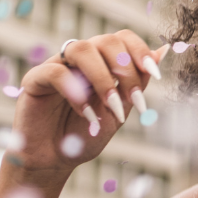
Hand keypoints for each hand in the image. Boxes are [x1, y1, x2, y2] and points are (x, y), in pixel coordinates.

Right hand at [10, 30, 167, 175]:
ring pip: (81, 49)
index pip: (123, 38)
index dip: (141, 51)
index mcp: (102, 61)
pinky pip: (55, 72)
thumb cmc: (88, 133)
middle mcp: (79, 58)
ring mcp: (55, 65)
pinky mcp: (34, 80)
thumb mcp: (121, 107)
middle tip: (133, 100)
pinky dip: (76, 92)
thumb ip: (138, 80)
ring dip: (103, 78)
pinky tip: (88, 115)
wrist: (55, 159)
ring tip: (112, 106)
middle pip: (106, 41)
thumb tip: (163, 50)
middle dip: (126, 70)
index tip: (156, 75)